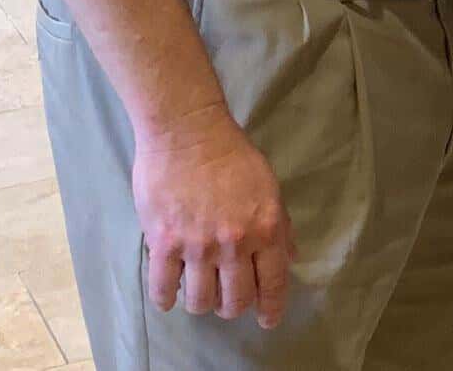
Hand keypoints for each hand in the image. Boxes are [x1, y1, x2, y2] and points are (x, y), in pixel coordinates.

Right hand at [132, 103, 292, 328]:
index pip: (274, 283)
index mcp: (266, 228)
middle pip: (235, 301)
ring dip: (201, 303)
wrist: (188, 133)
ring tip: (199, 291)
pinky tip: (169, 295)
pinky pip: (163, 290)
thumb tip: (289, 258)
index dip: (272, 308)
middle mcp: (234, 243)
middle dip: (233, 307)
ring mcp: (197, 246)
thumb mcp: (269, 186)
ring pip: (200, 301)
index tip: (268, 321)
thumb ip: (280, 226)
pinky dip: (166, 298)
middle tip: (227, 299)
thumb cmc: (232, 155)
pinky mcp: (164, 244)